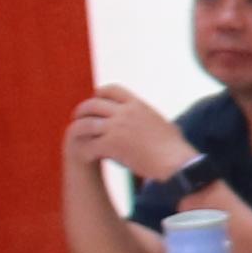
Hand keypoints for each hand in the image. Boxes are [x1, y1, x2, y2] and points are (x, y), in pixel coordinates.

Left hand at [69, 86, 197, 184]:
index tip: (95, 98)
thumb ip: (151, 119)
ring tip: (75, 137)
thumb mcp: (164, 124)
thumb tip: (153, 121)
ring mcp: (117, 128)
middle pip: (93, 104)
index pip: (112, 90)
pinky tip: (84, 155)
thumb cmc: (176, 149)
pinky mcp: (111, 145)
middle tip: (78, 118)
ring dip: (78, 129)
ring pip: (86, 124)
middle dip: (82, 111)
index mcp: (138, 105)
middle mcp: (125, 113)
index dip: (99, 93)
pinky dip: (84, 149)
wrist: (176, 163)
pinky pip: (89, 144)